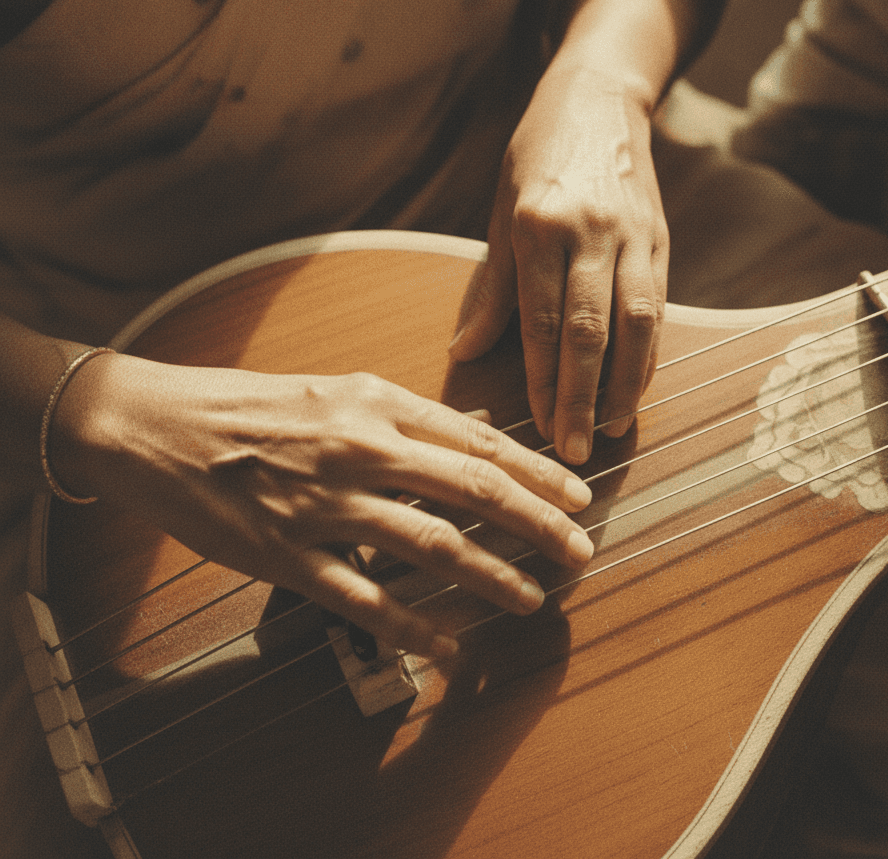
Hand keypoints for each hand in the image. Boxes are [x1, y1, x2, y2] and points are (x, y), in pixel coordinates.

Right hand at [51, 355, 593, 657]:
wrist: (158, 425)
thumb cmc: (252, 405)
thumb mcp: (338, 390)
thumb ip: (405, 416)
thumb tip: (473, 437)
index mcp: (376, 402)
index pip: (479, 439)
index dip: (538, 470)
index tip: (579, 493)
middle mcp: (361, 449)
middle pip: (473, 490)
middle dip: (538, 523)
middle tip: (580, 550)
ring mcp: (326, 505)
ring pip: (432, 546)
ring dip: (491, 577)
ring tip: (531, 599)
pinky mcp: (287, 554)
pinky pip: (365, 598)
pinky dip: (414, 627)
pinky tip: (448, 646)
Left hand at [450, 64, 668, 463]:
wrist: (598, 98)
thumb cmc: (536, 156)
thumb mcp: (501, 211)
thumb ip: (490, 287)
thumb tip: (465, 352)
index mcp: (540, 225)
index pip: (543, 321)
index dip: (544, 381)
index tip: (539, 429)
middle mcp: (591, 232)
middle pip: (590, 331)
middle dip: (581, 397)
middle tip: (572, 451)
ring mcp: (633, 235)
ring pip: (635, 324)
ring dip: (624, 384)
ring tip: (609, 430)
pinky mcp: (661, 238)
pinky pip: (656, 307)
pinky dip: (648, 354)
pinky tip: (636, 388)